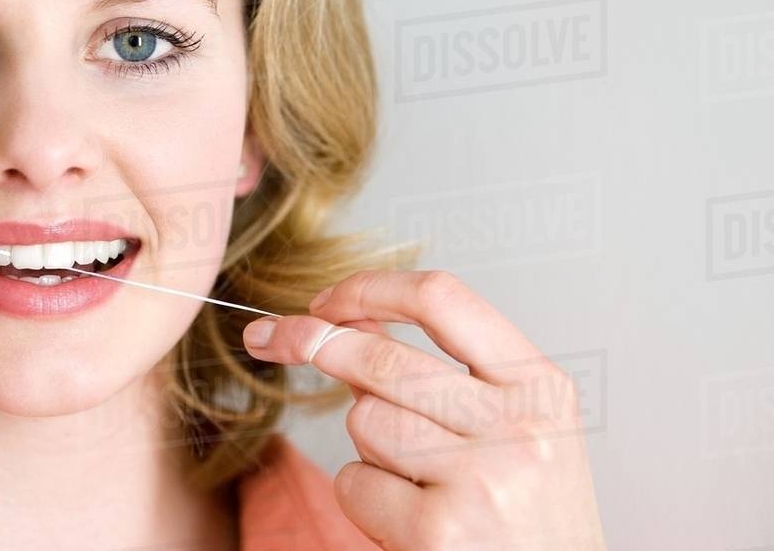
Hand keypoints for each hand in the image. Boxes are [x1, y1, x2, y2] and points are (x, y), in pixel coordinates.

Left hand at [242, 270, 606, 550]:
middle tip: (275, 338)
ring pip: (364, 421)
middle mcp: (518, 427)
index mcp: (540, 388)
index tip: (325, 300)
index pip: (441, 298)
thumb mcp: (511, 427)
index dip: (369, 289)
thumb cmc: (529, 516)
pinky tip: (409, 520)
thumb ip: (437, 370)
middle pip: (380, 359)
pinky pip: (354, 482)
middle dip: (313, 343)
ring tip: (415, 480)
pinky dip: (364, 498)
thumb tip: (349, 316)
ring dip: (367, 446)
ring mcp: (480, 479)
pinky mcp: (438, 530)